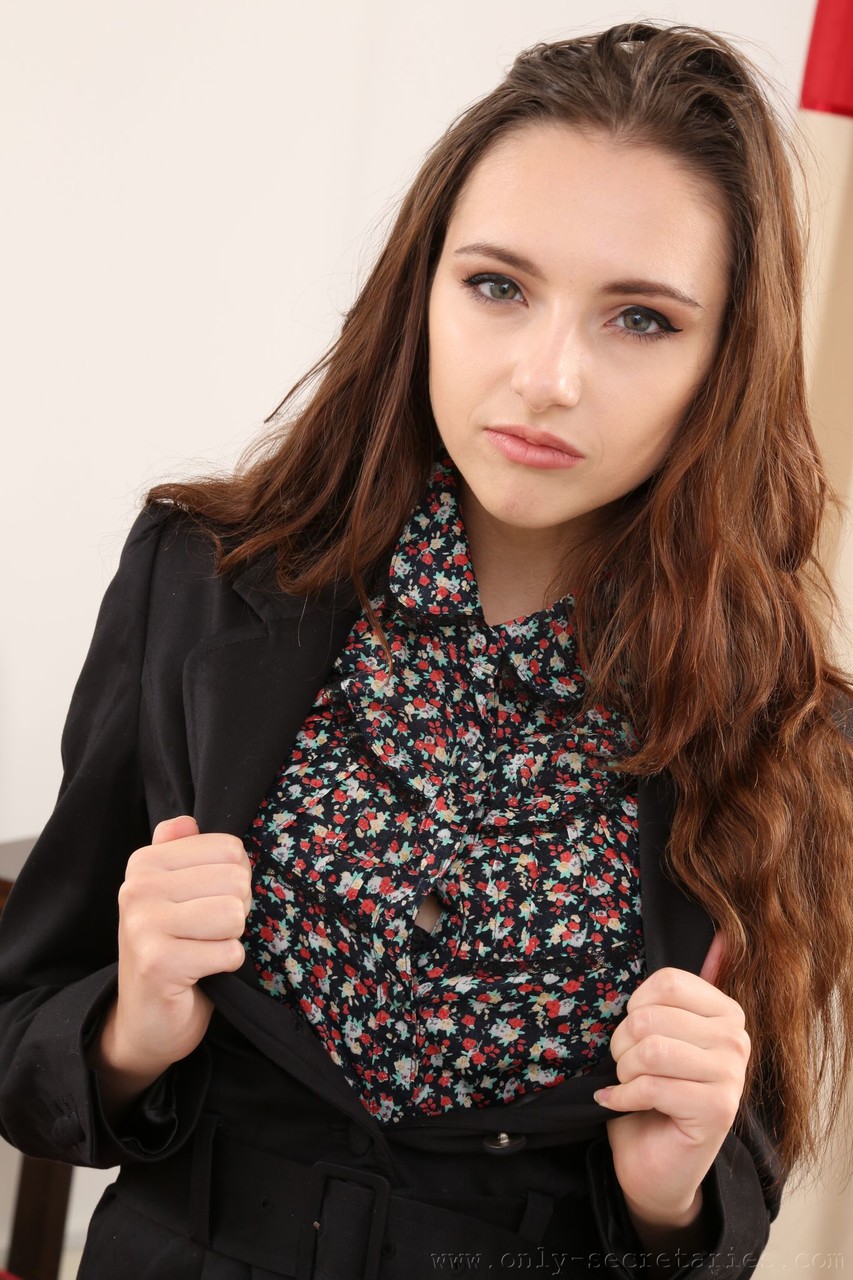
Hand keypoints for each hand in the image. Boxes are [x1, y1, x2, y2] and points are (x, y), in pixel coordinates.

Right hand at [91, 816, 251, 1099]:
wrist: (146, 1020)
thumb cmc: (173, 948)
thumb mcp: (175, 894)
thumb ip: (181, 851)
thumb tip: (188, 820)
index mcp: (145, 862)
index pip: (230, 849)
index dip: (235, 880)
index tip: (207, 903)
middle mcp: (137, 887)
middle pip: (236, 880)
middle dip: (236, 912)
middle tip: (205, 933)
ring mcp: (143, 925)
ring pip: (234, 914)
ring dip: (230, 939)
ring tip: (202, 950)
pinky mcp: (158, 963)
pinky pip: (229, 952)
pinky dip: (225, 966)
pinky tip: (199, 973)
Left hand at [595, 935, 750, 1223]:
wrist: (655, 1162)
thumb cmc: (653, 1090)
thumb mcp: (663, 1033)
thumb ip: (683, 993)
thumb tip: (725, 937)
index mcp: (726, 1012)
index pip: (666, 983)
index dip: (633, 1006)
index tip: (633, 1031)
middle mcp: (736, 1039)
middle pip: (652, 1016)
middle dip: (621, 1044)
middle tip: (625, 1066)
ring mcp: (731, 1075)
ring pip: (650, 1050)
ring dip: (623, 1070)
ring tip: (627, 1083)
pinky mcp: (717, 1110)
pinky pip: (650, 1086)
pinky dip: (621, 1097)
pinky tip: (619, 1104)